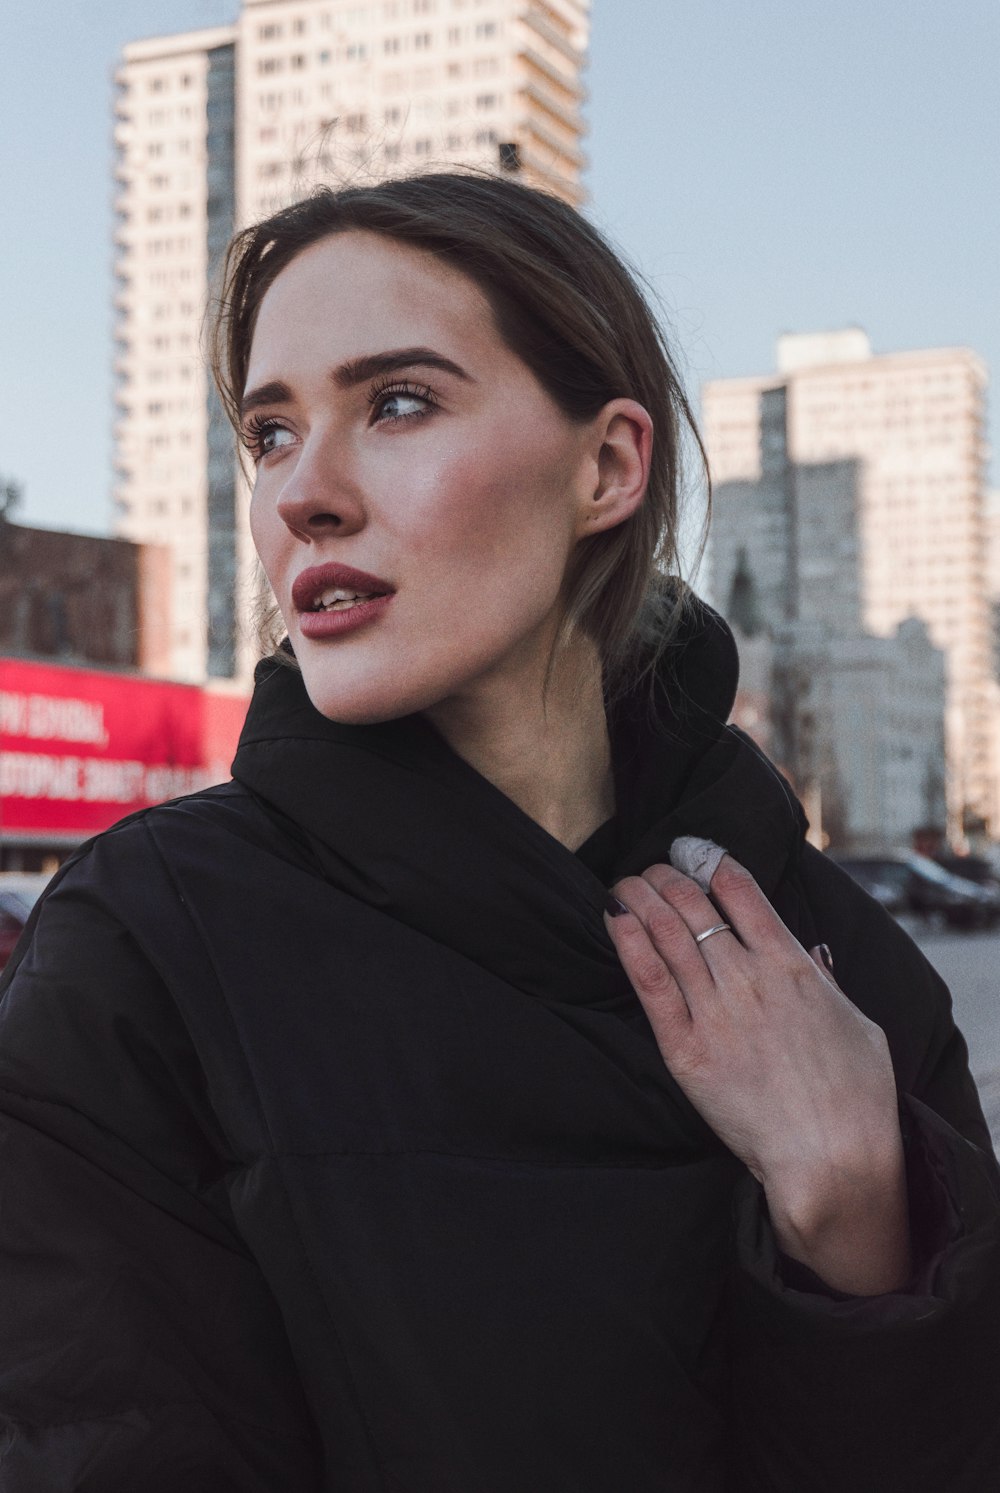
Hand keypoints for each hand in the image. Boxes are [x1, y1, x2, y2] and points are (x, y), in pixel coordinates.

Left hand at [604, 851, 910, 1294]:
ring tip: (627, 883)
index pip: (742, 892)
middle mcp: (748, 978)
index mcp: (792, 965)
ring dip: (643, 899)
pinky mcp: (685, 1049)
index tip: (693, 852)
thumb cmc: (856, 1097)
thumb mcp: (857, 1024)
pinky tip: (614, 918)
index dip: (712, 864)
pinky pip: (649, 983)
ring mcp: (714, 1011)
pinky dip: (629, 945)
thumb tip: (811, 954)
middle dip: (668, 878)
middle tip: (652, 870)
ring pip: (668, 935)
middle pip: (695, 907)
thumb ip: (827, 984)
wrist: (832, 1156)